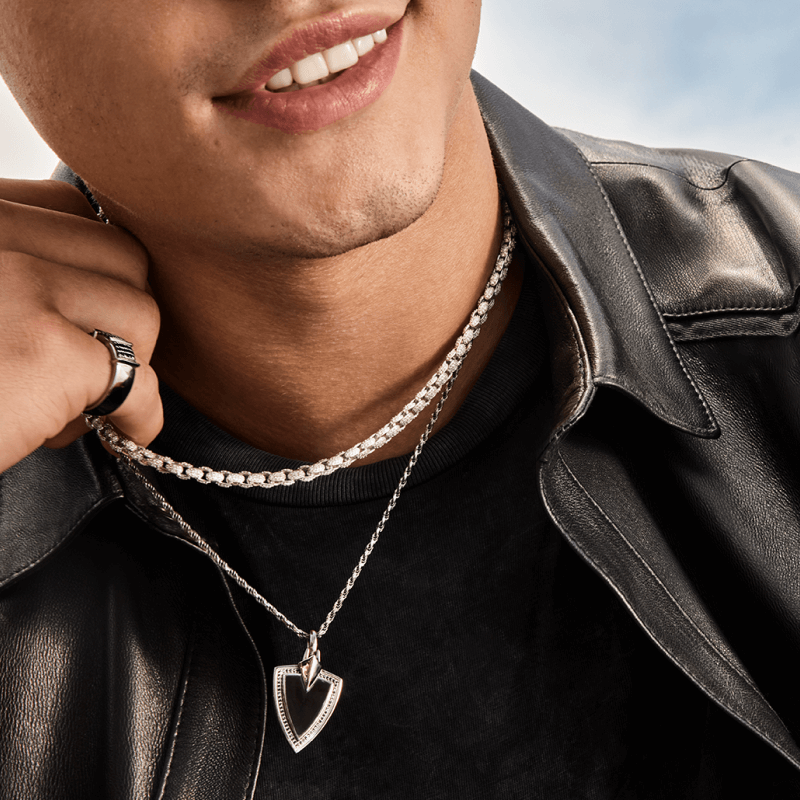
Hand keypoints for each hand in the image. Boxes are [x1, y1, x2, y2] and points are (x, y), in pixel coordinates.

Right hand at [0, 178, 161, 473]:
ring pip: (140, 315)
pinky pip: (137, 378)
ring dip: (126, 364)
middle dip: (121, 316)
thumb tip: (88, 302)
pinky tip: (119, 432)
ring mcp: (22, 287)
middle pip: (122, 257)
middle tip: (89, 364)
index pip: (69, 209)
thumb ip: (9, 278)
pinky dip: (139, 413)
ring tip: (80, 404)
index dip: (92, 268)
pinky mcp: (48, 351)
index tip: (84, 312)